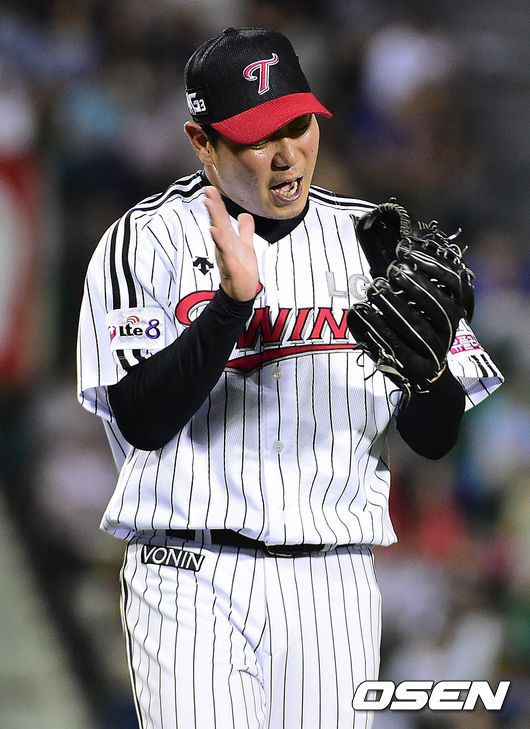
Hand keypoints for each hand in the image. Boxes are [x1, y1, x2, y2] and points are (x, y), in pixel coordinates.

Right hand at [203, 186, 258, 301]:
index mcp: (229, 239)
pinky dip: (219, 240)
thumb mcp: (246, 246)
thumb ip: (245, 231)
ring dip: (214, 218)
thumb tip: (245, 215)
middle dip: (213, 205)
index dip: (218, 203)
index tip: (211, 188)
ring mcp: (226, 254)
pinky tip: (213, 229)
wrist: (242, 292)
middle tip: (207, 189)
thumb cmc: (242, 270)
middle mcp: (224, 245)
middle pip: (218, 221)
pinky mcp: (230, 265)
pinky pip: (224, 251)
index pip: (222, 218)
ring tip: (209, 203)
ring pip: (219, 233)